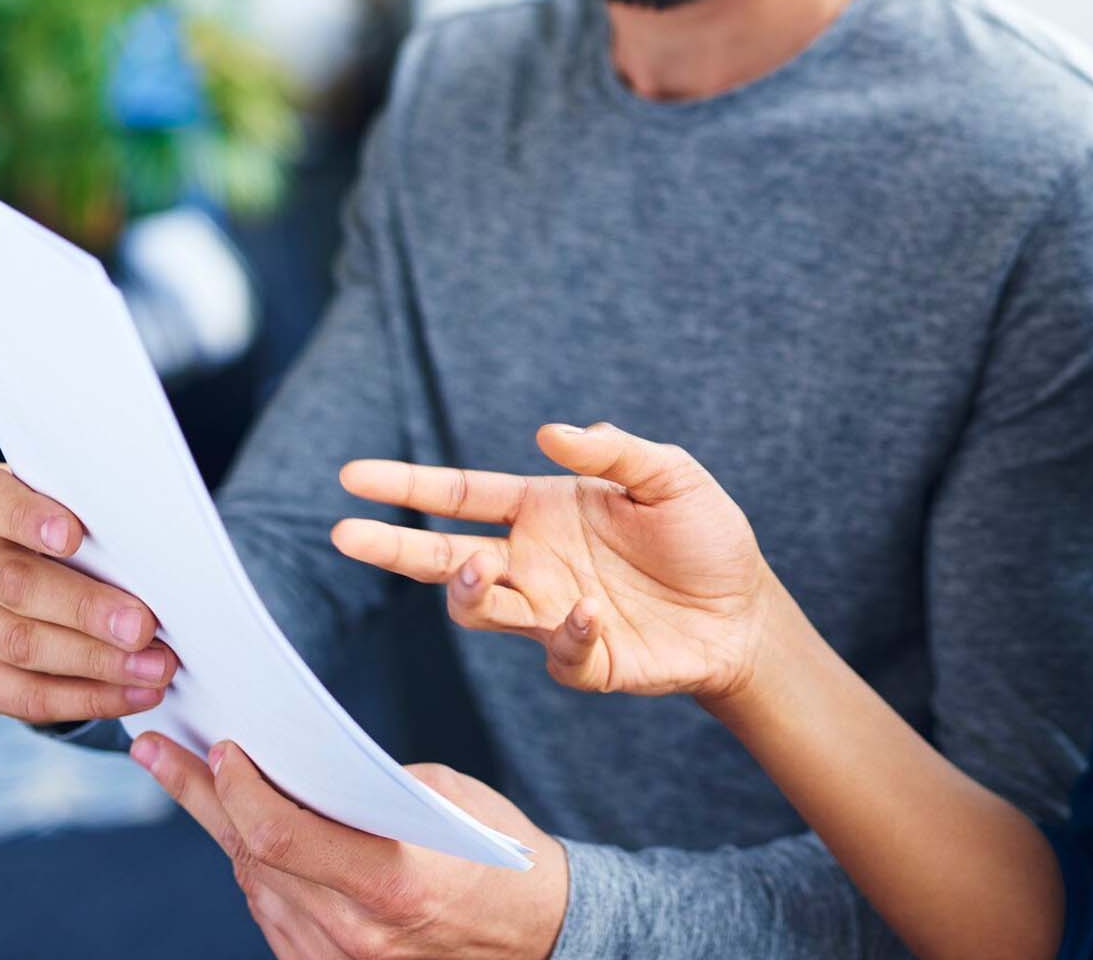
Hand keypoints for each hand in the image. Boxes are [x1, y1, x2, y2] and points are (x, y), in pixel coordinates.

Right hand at [0, 463, 177, 723]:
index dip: (28, 518)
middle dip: (84, 608)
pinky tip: (133, 694)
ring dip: (96, 661)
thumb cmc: (73, 530)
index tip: (73, 535)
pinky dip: (87, 697)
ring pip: (21, 645)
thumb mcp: (77, 509)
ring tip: (153, 667)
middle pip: (13, 583)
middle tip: (141, 625)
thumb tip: (154, 550)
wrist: (40, 575)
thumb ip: (97, 520)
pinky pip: (25, 696)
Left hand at [132, 734, 567, 959]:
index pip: (277, 834)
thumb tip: (294, 761)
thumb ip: (363, 788)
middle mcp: (356, 935)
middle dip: (199, 796)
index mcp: (390, 881)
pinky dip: (259, 872)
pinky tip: (247, 835)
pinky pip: (275, 917)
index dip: (234, 786)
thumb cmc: (498, 858)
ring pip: (255, 887)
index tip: (215, 743)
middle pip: (250, 857)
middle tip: (154, 750)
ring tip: (194, 779)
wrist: (541, 939)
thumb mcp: (442, 798)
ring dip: (226, 832)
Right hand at [331, 422, 768, 700]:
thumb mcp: (670, 475)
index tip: (351, 477)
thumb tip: (549, 432)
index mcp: (539, 512)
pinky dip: (564, 633)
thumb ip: (613, 451)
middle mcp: (532, 562)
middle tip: (345, 534)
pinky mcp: (585, 659)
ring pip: (481, 610)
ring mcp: (550, 613)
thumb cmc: (705, 536)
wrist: (747, 613)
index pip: (457, 496)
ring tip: (484, 565)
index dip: (405, 486)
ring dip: (471, 590)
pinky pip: (555, 653)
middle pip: (441, 558)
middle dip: (390, 546)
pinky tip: (588, 611)